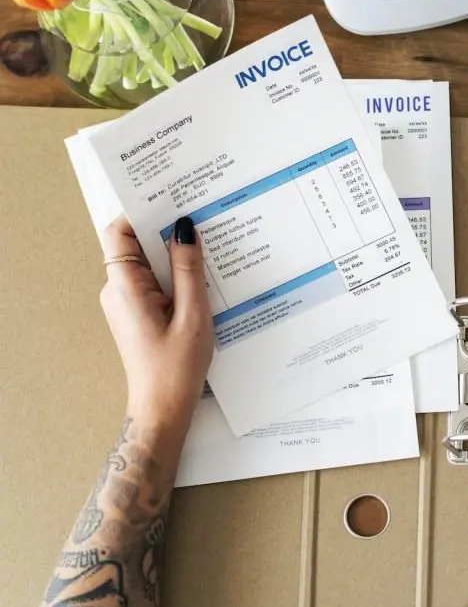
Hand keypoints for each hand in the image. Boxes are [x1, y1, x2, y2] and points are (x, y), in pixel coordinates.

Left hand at [99, 215, 212, 436]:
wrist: (163, 407)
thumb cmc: (177, 366)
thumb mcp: (192, 314)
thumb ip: (188, 269)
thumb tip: (184, 228)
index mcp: (125, 287)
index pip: (119, 232)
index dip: (142, 212)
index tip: (173, 199)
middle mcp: (118, 290)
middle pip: (136, 244)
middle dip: (167, 230)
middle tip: (203, 219)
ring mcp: (126, 301)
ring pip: (149, 263)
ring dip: (175, 255)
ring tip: (210, 249)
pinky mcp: (138, 312)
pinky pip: (155, 281)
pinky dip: (176, 275)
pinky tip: (203, 280)